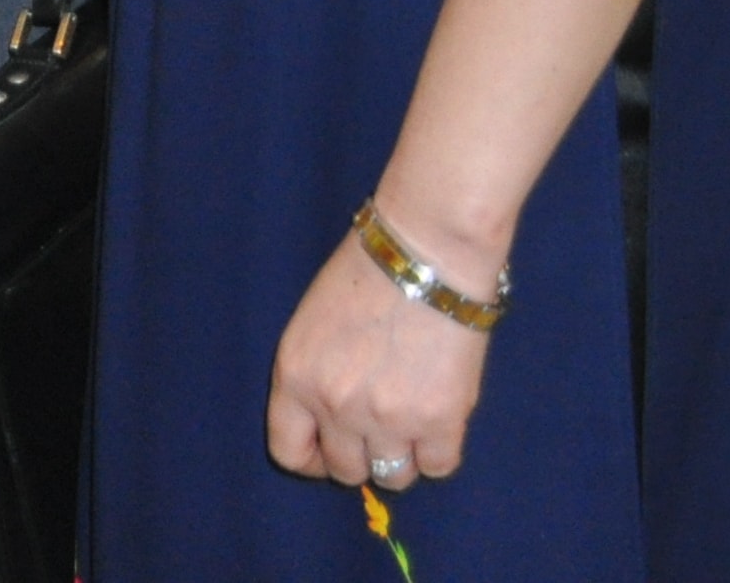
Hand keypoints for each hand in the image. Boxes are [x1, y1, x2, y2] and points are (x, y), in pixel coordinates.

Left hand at [269, 222, 493, 492]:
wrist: (425, 254)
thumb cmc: (364, 274)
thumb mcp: (311, 325)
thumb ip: (315, 377)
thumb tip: (330, 422)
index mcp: (295, 378)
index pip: (289, 454)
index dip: (312, 459)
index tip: (329, 450)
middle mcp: (335, 406)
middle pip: (345, 470)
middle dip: (358, 454)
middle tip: (376, 428)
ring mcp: (388, 418)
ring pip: (392, 476)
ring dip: (400, 455)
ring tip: (410, 424)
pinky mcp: (440, 420)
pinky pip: (439, 467)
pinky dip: (438, 451)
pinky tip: (438, 422)